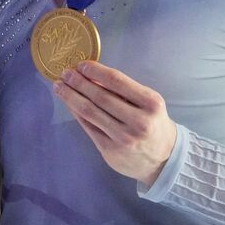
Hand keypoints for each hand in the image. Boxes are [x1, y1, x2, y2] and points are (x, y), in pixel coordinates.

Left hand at [52, 60, 176, 186]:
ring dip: (71, 97)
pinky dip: (76, 113)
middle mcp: (138, 121)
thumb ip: (124, 91)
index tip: (81, 64)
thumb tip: (92, 75)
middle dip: (78, 83)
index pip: (117, 81)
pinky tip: (69, 103)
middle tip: (65, 73)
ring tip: (59, 86)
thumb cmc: (153, 123)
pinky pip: (88, 127)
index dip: (96, 71)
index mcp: (151, 103)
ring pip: (90, 112)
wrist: (164, 159)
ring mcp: (123, 138)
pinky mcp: (110, 150)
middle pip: (100, 97)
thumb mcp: (148, 103)